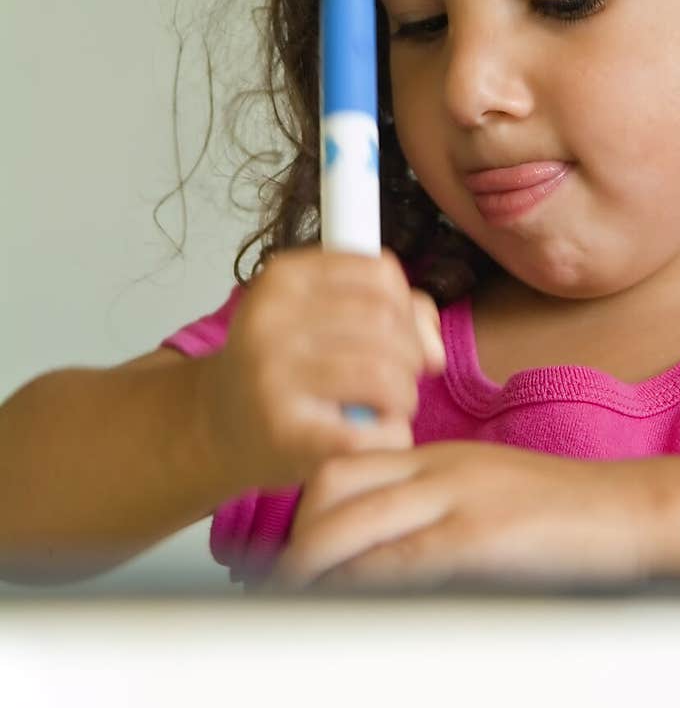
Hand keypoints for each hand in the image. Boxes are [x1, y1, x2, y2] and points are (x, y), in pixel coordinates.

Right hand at [194, 246, 445, 491]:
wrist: (216, 425)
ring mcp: (273, 376)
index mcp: (282, 277)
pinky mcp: (285, 432)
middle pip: (386, 322)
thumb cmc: (281, 367)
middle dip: (410, 356)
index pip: (380, 272)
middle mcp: (271, 320)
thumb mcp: (319, 316)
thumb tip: (434, 348)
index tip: (402, 334)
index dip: (406, 306)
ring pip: (385, 374)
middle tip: (398, 379)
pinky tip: (375, 434)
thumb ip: (389, 309)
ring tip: (387, 407)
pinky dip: (389, 435)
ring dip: (403, 396)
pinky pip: (371, 431)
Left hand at [266, 442, 657, 589]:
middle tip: (281, 577)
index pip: (347, 466)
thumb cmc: (558, 509)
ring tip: (296, 598)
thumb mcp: (483, 488)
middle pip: (336, 485)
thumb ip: (432, 505)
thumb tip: (380, 548)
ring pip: (357, 522)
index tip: (292, 545)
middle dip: (298, 534)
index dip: (307, 505)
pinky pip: (403, 558)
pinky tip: (350, 603)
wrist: (625, 510)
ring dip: (316, 563)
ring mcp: (456, 499)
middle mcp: (438, 469)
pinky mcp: (478, 537)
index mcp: (437, 457)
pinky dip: (365, 582)